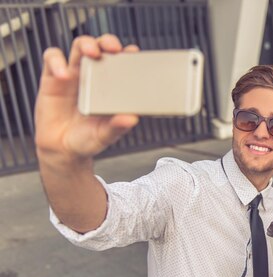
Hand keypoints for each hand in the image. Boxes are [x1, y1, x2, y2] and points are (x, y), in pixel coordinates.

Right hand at [35, 34, 138, 160]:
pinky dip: (56, 62)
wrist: (62, 150)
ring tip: (91, 53)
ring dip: (86, 44)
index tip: (132, 52)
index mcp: (111, 87)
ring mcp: (74, 75)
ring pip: (79, 47)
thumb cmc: (88, 140)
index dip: (126, 54)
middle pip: (101, 48)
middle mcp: (94, 77)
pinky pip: (52, 59)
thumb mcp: (105, 136)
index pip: (120, 63)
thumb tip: (132, 119)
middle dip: (107, 42)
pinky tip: (63, 75)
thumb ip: (118, 128)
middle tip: (113, 48)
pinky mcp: (52, 78)